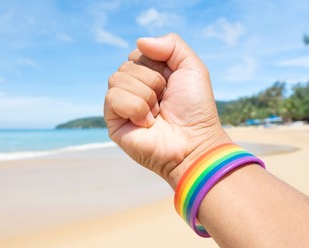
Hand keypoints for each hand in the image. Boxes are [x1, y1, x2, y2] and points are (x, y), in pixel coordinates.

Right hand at [104, 33, 230, 188]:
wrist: (193, 143)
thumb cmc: (195, 109)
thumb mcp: (192, 67)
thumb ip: (171, 44)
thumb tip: (139, 42)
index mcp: (150, 75)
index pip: (137, 53)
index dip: (156, 64)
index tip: (171, 84)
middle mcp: (134, 88)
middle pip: (126, 65)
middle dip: (152, 81)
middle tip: (164, 101)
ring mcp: (123, 105)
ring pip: (116, 78)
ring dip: (145, 96)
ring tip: (157, 114)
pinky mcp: (114, 121)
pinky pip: (113, 97)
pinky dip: (135, 108)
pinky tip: (146, 123)